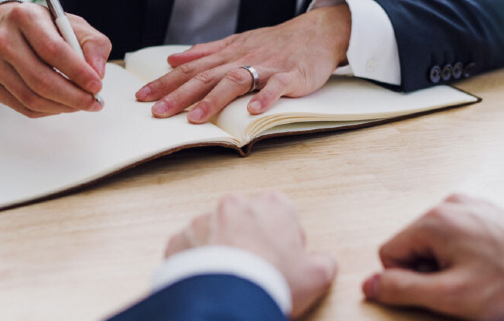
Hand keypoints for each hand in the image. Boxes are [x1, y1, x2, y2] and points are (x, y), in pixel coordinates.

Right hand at [0, 2, 111, 117]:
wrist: (5, 27)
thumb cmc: (43, 27)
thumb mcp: (72, 24)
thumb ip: (93, 44)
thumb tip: (97, 73)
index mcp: (25, 17)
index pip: (53, 50)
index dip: (78, 72)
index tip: (97, 86)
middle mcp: (3, 39)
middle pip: (41, 79)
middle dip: (73, 97)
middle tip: (94, 102)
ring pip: (31, 98)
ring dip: (62, 106)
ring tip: (81, 104)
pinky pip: (23, 107)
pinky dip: (48, 110)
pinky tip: (61, 104)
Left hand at [135, 4, 350, 122]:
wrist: (316, 32)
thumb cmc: (275, 42)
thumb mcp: (236, 42)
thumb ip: (205, 52)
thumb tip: (173, 59)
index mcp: (228, 53)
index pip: (190, 68)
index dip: (165, 83)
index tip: (142, 97)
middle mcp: (242, 59)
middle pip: (206, 76)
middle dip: (179, 94)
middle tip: (157, 112)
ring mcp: (267, 67)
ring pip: (235, 80)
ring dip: (214, 100)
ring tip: (195, 118)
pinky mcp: (291, 76)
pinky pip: (277, 86)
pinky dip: (265, 97)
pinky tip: (253, 110)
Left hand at [165, 191, 336, 318]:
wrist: (228, 298)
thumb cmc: (272, 281)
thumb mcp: (316, 275)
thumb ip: (323, 261)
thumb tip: (323, 261)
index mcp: (273, 205)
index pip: (282, 215)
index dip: (284, 240)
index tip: (283, 261)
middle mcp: (236, 204)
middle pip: (246, 221)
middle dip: (249, 241)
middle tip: (256, 271)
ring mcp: (204, 219)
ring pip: (215, 233)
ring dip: (221, 251)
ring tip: (229, 280)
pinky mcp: (180, 239)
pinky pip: (189, 249)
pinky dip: (195, 263)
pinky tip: (207, 282)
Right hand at [363, 194, 503, 320]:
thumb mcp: (451, 297)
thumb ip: (403, 289)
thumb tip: (371, 285)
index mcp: (435, 219)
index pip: (388, 251)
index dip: (406, 279)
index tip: (435, 289)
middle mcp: (451, 204)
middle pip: (412, 244)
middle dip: (429, 270)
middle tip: (460, 286)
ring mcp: (472, 206)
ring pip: (435, 241)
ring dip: (448, 264)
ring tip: (479, 278)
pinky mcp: (489, 214)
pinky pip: (458, 236)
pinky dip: (466, 256)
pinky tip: (489, 269)